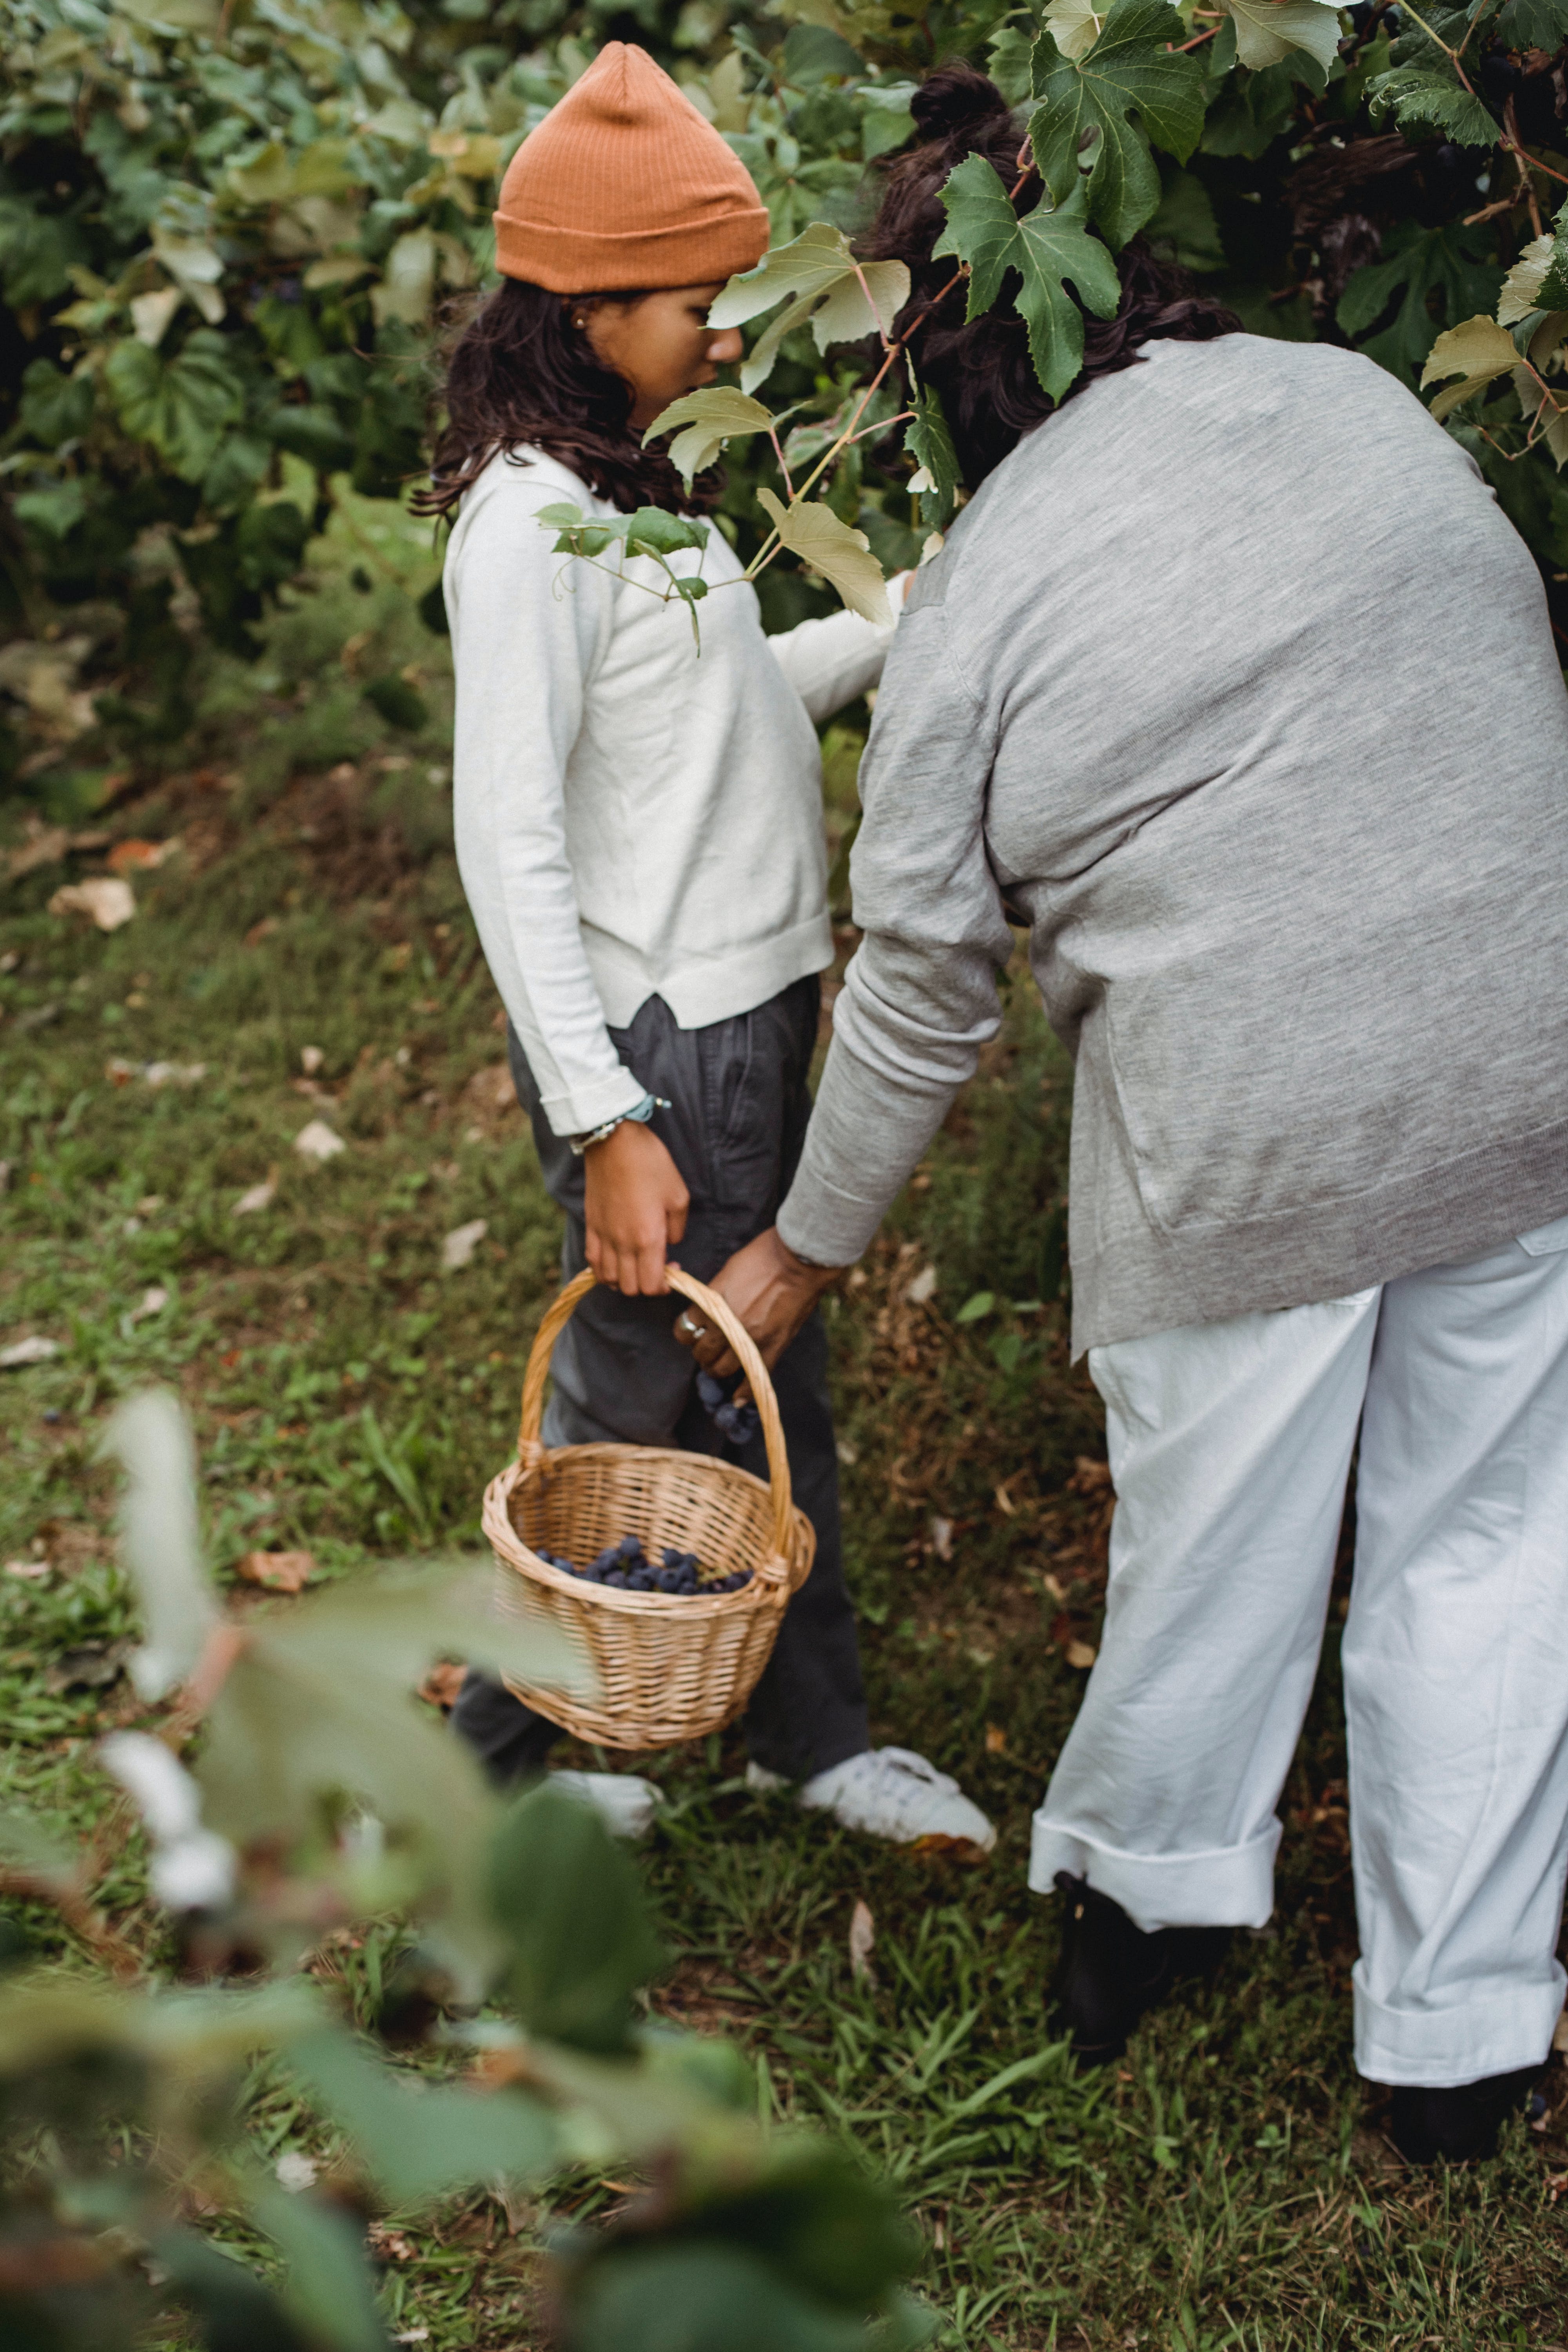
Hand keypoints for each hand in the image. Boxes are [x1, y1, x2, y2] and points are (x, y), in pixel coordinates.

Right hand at [583, 1120, 688, 1294]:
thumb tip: (670, 1242)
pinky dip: (603, 1270)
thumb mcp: (679, 1195)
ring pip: (608, 1279)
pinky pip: (592, 1261)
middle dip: (646, 1286)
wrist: (614, 1141)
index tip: (673, 1270)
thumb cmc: (651, 1163)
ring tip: (635, 1266)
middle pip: (630, 1288)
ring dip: (623, 1280)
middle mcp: (622, 1243)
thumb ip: (678, 1228)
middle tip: (657, 1266)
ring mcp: (603, 1236)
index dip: (665, 1287)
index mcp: (648, 1238)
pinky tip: (615, 1260)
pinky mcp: (590, 1225)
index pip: (652, 1285)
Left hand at [675, 1226, 837, 1377]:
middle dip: (703, 1352)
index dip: (687, 1332)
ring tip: (722, 1364)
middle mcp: (726, 1325)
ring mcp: (750, 1340)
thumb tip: (706, 1310)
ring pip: (722, 1369)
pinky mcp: (772, 1347)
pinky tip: (737, 1399)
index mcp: (712, 1303)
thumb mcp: (727, 1272)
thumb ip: (713, 1295)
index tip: (694, 1331)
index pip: (685, 1329)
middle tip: (709, 1348)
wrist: (800, 1261)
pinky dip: (743, 1393)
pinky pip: (754, 1378)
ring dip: (718, 1369)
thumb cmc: (763, 1257)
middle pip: (702, 1353)